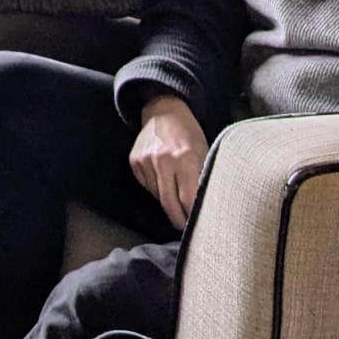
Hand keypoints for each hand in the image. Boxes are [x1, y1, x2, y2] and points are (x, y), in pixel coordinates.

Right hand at [130, 95, 207, 231]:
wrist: (163, 111)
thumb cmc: (189, 134)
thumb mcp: (204, 152)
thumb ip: (201, 178)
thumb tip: (204, 207)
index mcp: (186, 158)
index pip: (189, 199)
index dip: (193, 216)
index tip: (199, 226)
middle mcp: (163, 160)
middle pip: (169, 204)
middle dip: (178, 220)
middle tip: (184, 228)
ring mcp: (146, 161)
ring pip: (157, 196)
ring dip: (168, 202)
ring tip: (176, 199)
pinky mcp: (134, 161)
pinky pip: (147, 186)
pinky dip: (156, 188)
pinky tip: (163, 179)